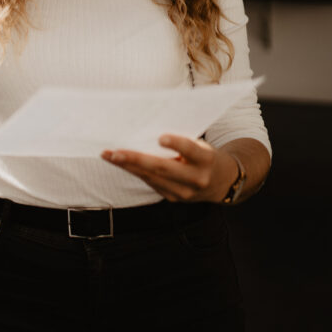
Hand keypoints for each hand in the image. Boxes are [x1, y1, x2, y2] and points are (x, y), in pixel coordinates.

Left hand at [101, 134, 237, 202]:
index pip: (191, 150)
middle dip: (136, 160)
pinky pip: (151, 183)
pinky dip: (135, 172)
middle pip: (163, 168)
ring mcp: (184, 193)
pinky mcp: (173, 198)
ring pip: (152, 178)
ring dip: (127, 166)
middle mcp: (196, 179)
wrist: (223, 183)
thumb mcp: (203, 146)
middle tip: (114, 152)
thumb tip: (149, 133)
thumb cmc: (207, 156)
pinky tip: (121, 163)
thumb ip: (182, 143)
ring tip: (108, 155)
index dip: (177, 144)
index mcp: (207, 160)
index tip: (162, 137)